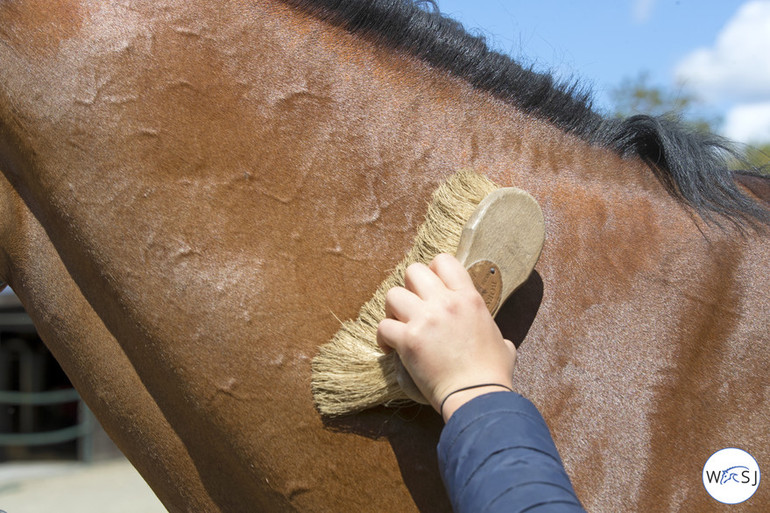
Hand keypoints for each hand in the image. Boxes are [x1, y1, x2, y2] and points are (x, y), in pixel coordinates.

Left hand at [377, 253, 516, 420]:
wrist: (478, 396)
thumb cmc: (492, 374)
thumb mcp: (501, 342)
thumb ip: (493, 333)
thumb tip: (501, 344)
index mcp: (469, 298)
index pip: (443, 261)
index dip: (432, 271)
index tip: (430, 289)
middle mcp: (446, 302)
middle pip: (413, 271)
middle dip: (409, 288)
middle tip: (412, 308)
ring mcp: (425, 319)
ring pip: (393, 294)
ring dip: (393, 310)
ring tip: (398, 326)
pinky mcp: (408, 340)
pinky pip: (383, 326)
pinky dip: (383, 338)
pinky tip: (391, 349)